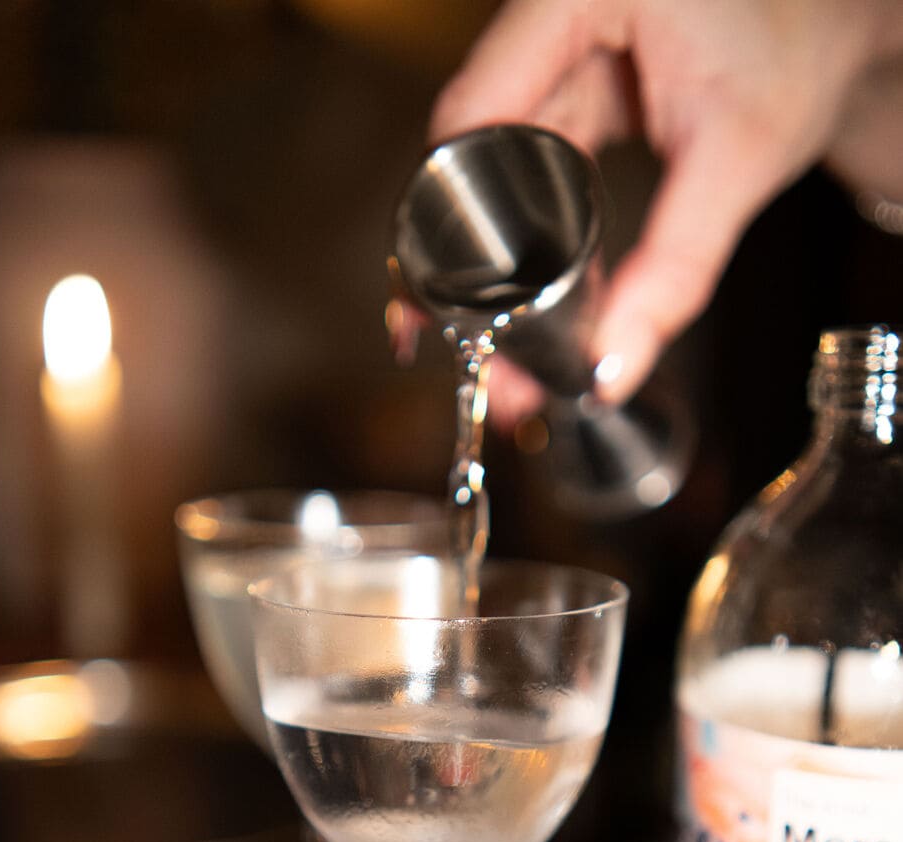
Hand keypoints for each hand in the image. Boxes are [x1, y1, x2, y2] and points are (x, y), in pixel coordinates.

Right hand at [430, 0, 902, 406]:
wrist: (837, 26)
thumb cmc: (804, 47)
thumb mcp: (740, 159)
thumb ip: (675, 268)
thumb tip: (612, 366)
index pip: (474, 112)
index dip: (450, 216)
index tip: (444, 305)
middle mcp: (549, 14)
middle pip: (474, 149)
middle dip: (472, 259)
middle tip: (471, 350)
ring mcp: (556, 48)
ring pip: (495, 167)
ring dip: (496, 257)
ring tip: (498, 345)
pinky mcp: (572, 84)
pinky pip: (529, 166)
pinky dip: (528, 235)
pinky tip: (528, 297)